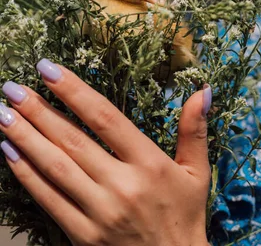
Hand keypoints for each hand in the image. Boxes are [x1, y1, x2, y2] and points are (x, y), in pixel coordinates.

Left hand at [0, 59, 211, 245]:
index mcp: (149, 164)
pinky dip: (26, 175)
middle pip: (72, 140)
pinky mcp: (83, 236)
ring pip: (55, 167)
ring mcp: (99, 213)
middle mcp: (122, 185)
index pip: (105, 118)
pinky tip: (10, 153)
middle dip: (38, 111)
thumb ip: (194, 130)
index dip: (75, 91)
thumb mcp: (197, 172)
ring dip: (25, 139)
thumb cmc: (185, 216)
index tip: (50, 70)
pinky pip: (49, 200)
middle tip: (13, 88)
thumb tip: (202, 90)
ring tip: (4, 114)